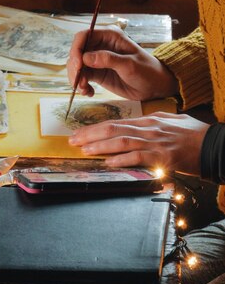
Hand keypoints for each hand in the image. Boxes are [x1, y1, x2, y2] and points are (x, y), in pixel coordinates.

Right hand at [67, 26, 178, 100]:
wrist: (155, 86)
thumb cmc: (147, 71)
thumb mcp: (130, 65)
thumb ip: (108, 59)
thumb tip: (86, 57)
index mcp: (109, 36)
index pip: (84, 36)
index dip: (77, 49)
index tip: (78, 65)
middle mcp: (100, 45)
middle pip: (77, 52)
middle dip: (74, 67)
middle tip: (79, 81)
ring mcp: (97, 60)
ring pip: (77, 66)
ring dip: (76, 78)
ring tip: (85, 89)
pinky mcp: (97, 73)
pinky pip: (82, 77)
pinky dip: (81, 85)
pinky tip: (89, 92)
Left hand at [68, 112, 209, 174]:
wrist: (213, 145)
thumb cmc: (192, 134)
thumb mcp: (169, 122)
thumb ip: (150, 124)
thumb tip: (133, 127)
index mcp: (148, 120)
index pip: (115, 122)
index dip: (95, 128)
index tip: (79, 133)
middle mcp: (148, 128)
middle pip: (113, 129)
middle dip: (90, 135)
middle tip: (73, 141)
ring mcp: (155, 142)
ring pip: (121, 141)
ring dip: (100, 146)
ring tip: (84, 150)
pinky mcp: (162, 156)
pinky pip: (138, 157)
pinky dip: (122, 159)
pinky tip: (109, 162)